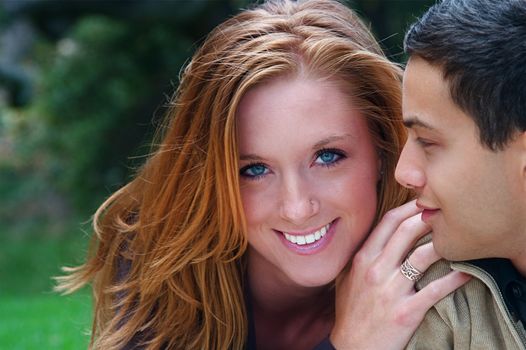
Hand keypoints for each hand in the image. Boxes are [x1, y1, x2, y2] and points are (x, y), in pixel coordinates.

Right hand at [330, 200, 470, 348]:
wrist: (354, 347)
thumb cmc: (351, 312)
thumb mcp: (346, 279)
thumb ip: (359, 256)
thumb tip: (374, 235)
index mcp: (362, 259)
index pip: (387, 223)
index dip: (408, 208)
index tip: (422, 202)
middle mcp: (376, 270)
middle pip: (406, 231)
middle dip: (428, 217)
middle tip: (444, 212)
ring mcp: (391, 290)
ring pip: (422, 256)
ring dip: (443, 243)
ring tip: (457, 238)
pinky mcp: (407, 311)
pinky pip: (436, 290)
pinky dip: (455, 279)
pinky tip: (466, 272)